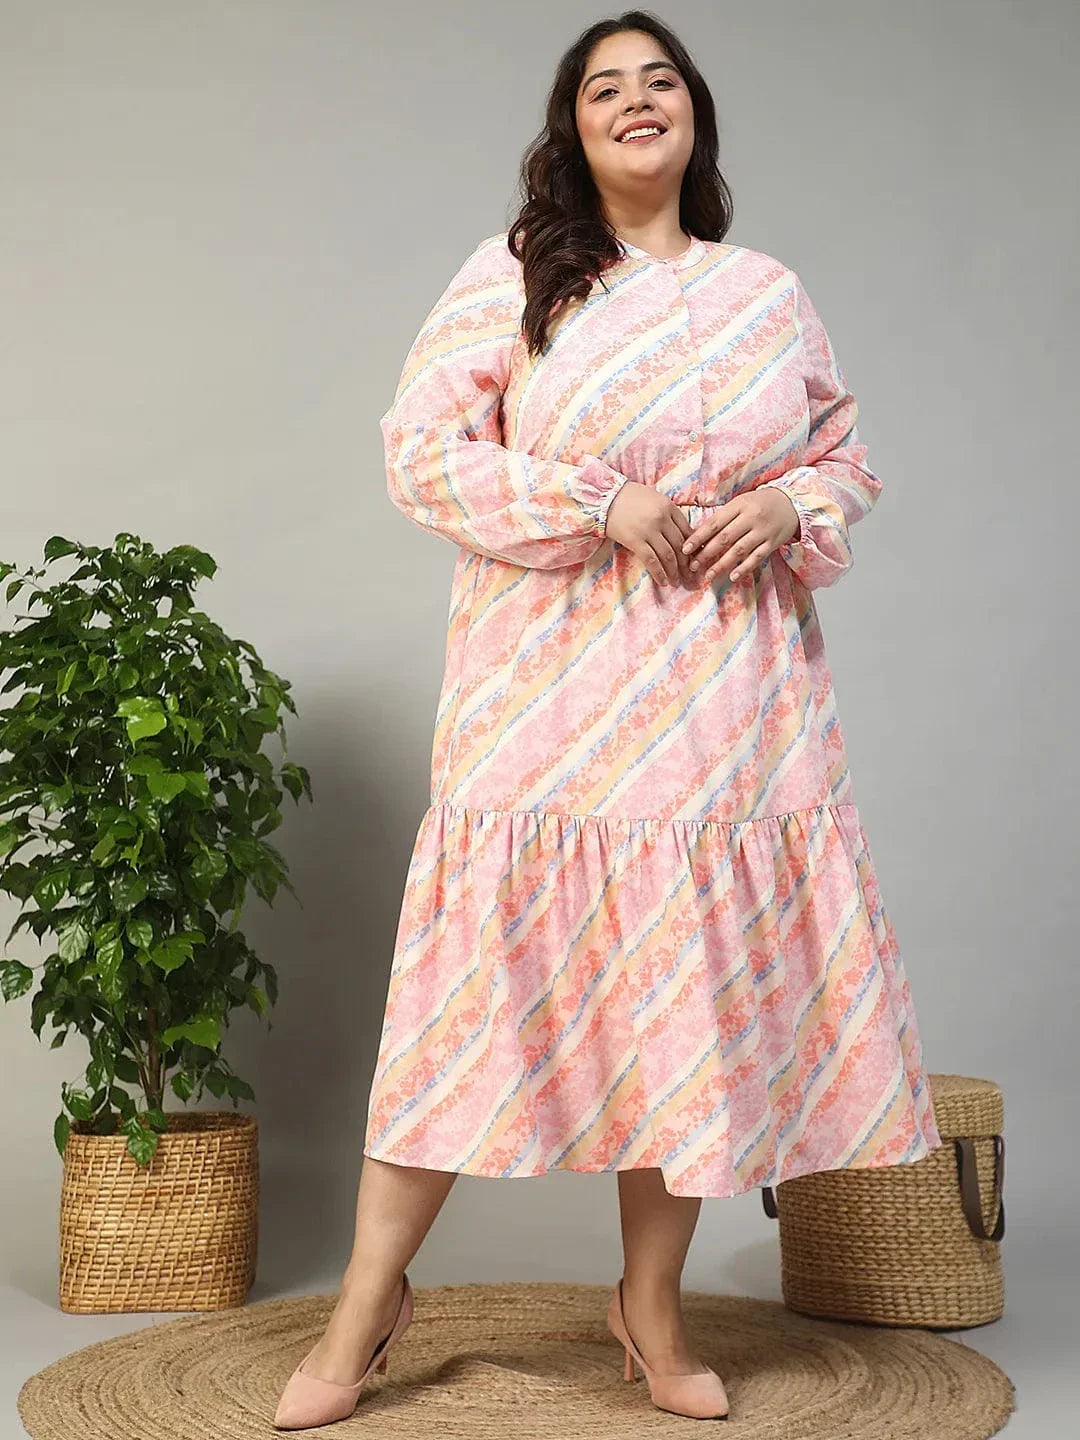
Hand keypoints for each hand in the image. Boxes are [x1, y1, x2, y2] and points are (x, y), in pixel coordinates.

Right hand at [604, 481, 695, 586]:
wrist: (604, 497)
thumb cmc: (630, 497)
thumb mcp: (655, 499)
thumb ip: (668, 514)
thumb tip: (680, 534)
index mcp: (669, 507)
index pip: (687, 531)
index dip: (693, 548)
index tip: (694, 559)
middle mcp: (662, 519)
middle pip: (680, 545)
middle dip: (686, 563)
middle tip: (689, 575)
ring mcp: (649, 530)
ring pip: (668, 555)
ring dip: (674, 571)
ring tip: (676, 581)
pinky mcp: (635, 540)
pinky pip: (651, 560)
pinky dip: (659, 573)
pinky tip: (663, 581)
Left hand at [680, 487, 799, 585]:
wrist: (790, 504)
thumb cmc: (758, 504)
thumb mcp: (740, 503)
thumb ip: (723, 518)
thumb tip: (699, 536)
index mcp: (739, 505)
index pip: (714, 523)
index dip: (698, 537)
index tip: (685, 549)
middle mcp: (751, 518)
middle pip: (725, 538)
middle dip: (706, 554)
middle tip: (692, 566)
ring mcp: (763, 531)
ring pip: (739, 550)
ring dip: (722, 564)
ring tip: (708, 575)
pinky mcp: (773, 543)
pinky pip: (757, 558)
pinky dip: (744, 568)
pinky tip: (732, 577)